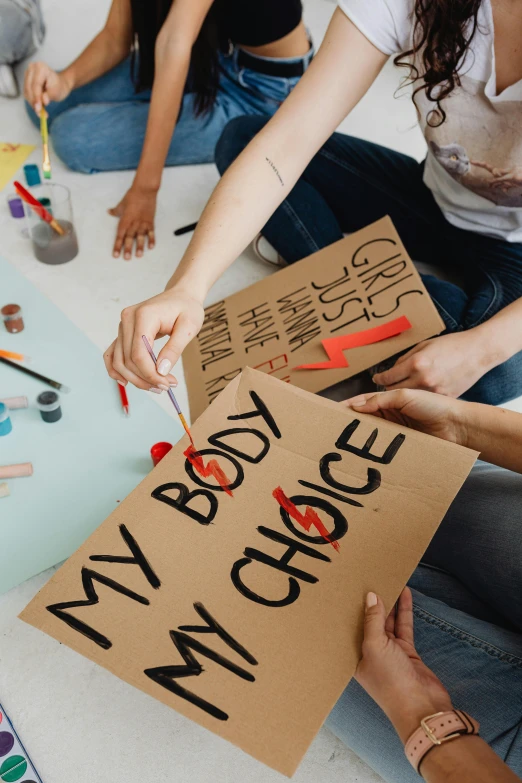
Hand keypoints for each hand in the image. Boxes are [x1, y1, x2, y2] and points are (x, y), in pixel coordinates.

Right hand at [24, 62, 72, 112]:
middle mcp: (32, 68)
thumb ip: (50, 96)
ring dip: (33, 104)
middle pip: (29, 88)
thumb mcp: (57, 91)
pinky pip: (27, 94)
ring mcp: (27, 74)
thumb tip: (43, 101)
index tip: (39, 108)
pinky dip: (32, 102)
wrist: (59, 84)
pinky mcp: (26, 82)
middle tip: (40, 114)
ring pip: (27, 92)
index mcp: (41, 67)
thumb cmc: (59, 86)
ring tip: (42, 113)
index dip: (37, 97)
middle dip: (34, 102)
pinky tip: (39, 108)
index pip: (36, 84)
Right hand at [104, 288, 204, 389]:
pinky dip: (117, 370)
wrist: (181, 296)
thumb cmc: (186, 308)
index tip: (167, 384)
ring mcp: (123, 325)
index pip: (139, 353)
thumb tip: (161, 371)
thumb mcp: (189, 327)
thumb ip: (174, 349)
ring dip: (135, 378)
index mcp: (144, 315)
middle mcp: (128, 319)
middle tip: (166, 387)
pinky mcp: (123, 332)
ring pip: (119, 361)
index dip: (150, 374)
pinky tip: (127, 382)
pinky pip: (113, 354)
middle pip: (128, 360)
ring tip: (156, 386)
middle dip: (146, 378)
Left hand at [109, 187, 156, 259]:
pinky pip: (151, 232)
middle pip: (130, 238)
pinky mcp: (150, 221)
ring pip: (141, 237)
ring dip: (140, 247)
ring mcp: (143, 223)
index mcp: (125, 220)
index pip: (120, 235)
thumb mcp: (121, 203)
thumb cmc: (132, 196)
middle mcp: (133, 223)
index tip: (116, 254)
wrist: (145, 190)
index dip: (117, 245)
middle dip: (128, 248)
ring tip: (139, 255)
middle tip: (127, 258)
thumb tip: (110, 212)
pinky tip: (151, 247)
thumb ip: (116, 211)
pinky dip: (152, 239)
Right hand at [344, 388, 468, 444]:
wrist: (457, 426)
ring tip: (345, 446)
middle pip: (365, 420)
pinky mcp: (402, 446)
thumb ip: (380, 400)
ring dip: (361, 440)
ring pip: (372, 436)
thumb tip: (356, 406)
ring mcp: (395, 432)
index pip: (363, 402)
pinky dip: (375, 452)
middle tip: (333, 431)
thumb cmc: (434, 405)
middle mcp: (390, 416)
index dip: (348, 407)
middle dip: (350, 425)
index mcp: (389, 401)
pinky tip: (365, 457)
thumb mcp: (405, 396)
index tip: (332, 412)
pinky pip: (384, 449)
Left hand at [356, 589, 452, 743]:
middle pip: (369, 623)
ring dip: (389, 603)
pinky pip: (403, 626)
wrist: (422, 707)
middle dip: (370, 603)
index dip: (349, 609)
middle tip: (370, 578)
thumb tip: (370, 596)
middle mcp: (370, 653)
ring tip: (388, 579)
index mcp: (355, 657)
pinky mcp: (407, 652)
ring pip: (387, 622)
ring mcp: (390, 653)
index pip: (350, 628)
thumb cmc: (390, 680)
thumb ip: (373, 620)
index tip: (349, 588)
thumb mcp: (375, 646)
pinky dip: (404, 610)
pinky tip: (405, 593)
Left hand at [372, 331, 488, 397]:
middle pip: (393, 390)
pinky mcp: (444, 397)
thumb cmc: (452, 345)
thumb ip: (406, 358)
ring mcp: (434, 391)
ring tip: (402, 388)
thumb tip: (393, 370)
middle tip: (387, 384)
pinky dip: (420, 397)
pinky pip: (424, 400)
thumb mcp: (424, 345)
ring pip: (407, 398)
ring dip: (402, 394)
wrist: (478, 352)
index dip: (379, 378)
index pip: (388, 377)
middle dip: (388, 387)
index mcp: (416, 363)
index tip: (376, 378)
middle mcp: (423, 379)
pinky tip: (420, 393)